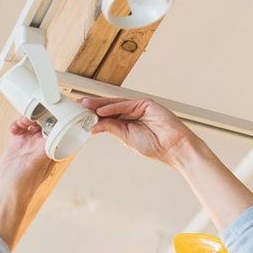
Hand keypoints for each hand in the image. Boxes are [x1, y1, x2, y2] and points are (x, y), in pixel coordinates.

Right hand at [0, 118, 54, 243]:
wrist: (5, 192)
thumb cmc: (24, 184)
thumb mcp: (36, 164)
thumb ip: (44, 148)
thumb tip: (54, 133)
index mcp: (53, 150)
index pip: (59, 130)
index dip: (56, 119)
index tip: (51, 110)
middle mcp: (43, 146)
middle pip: (45, 123)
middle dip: (39, 115)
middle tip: (31, 115)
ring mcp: (30, 144)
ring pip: (32, 123)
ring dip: (26, 119)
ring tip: (21, 123)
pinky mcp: (17, 144)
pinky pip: (19, 128)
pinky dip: (16, 125)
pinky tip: (13, 129)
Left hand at [82, 95, 197, 164]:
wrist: (174, 148)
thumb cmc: (156, 146)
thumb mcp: (127, 138)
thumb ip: (111, 128)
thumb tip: (94, 126)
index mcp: (128, 124)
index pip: (108, 117)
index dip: (94, 115)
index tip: (80, 115)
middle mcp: (132, 114)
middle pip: (109, 108)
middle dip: (93, 107)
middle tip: (78, 106)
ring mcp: (139, 108)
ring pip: (116, 104)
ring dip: (99, 105)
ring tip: (85, 106)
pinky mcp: (146, 104)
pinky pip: (126, 105)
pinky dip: (113, 107)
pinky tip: (101, 110)